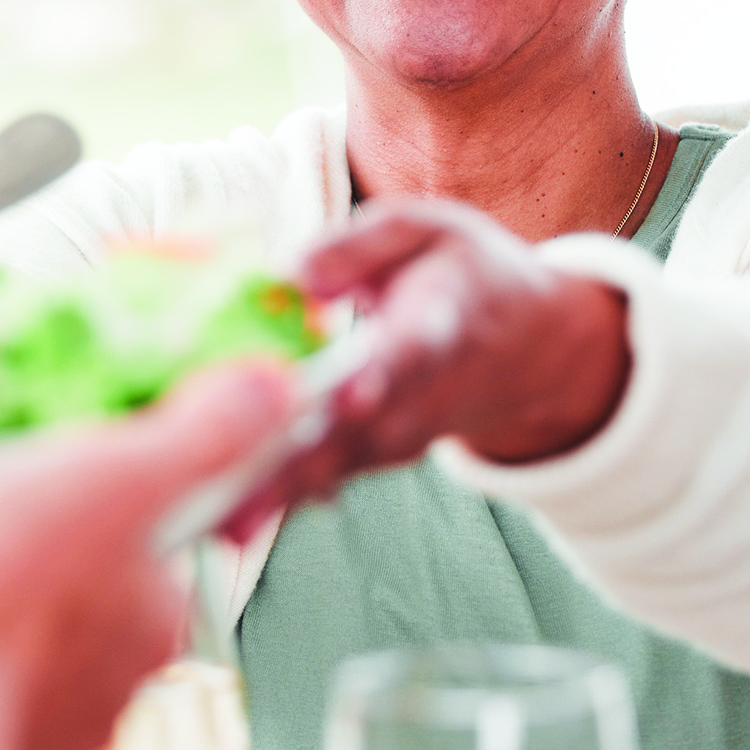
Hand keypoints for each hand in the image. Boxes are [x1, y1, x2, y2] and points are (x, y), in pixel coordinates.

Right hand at [0, 362, 294, 749]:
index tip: (54, 479)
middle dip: (43, 549)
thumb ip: (199, 436)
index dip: (100, 498)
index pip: (148, 544)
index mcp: (156, 620)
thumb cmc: (5, 586)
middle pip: (84, 587)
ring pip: (22, 633)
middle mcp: (108, 684)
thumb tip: (278, 387)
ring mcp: (34, 718)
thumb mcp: (117, 478)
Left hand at [262, 198, 629, 511]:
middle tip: (243, 482)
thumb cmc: (460, 271)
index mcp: (437, 323)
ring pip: (339, 466)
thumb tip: (285, 272)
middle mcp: (424, 393)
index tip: (351, 401)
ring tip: (221, 518)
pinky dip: (280, 499)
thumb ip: (356, 244)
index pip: (411, 354)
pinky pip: (328, 479)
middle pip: (363, 430)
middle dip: (306, 457)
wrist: (528, 346)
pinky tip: (230, 519)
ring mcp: (404, 435)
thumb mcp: (422, 230)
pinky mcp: (378, 456)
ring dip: (280, 491)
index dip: (382, 375)